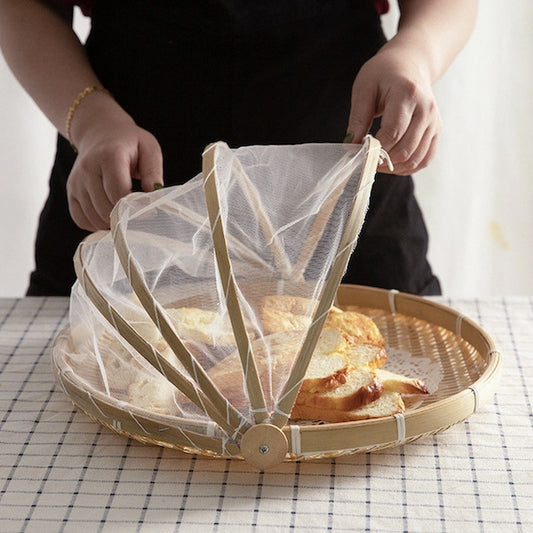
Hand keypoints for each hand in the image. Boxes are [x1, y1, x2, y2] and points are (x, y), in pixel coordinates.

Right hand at [67, 114, 162, 231]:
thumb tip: (153, 196)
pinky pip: (80, 219)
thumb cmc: (129, 143)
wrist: (99, 132)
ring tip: (125, 214)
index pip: (119, 193)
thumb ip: (153, 171)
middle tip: (138, 214)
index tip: (149, 211)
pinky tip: (109, 217)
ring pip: (94, 217)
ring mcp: (77, 181)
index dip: (135, 208)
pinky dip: (96, 225)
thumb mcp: (149, 148)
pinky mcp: (71, 191)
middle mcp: (88, 169)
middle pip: (106, 208)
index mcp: (109, 156)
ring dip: (112, 223)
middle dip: (125, 217)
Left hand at [347, 45, 441, 174]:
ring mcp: (434, 121)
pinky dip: (408, 167)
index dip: (376, 148)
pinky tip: (393, 163)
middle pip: (405, 149)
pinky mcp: (437, 131)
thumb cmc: (383, 74)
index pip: (393, 132)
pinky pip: (425, 159)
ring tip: (378, 162)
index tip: (360, 151)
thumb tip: (352, 145)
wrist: (409, 64)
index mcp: (408, 93)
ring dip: (394, 167)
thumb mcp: (364, 88)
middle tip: (367, 160)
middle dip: (383, 161)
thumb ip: (358, 118)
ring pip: (416, 159)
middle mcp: (427, 108)